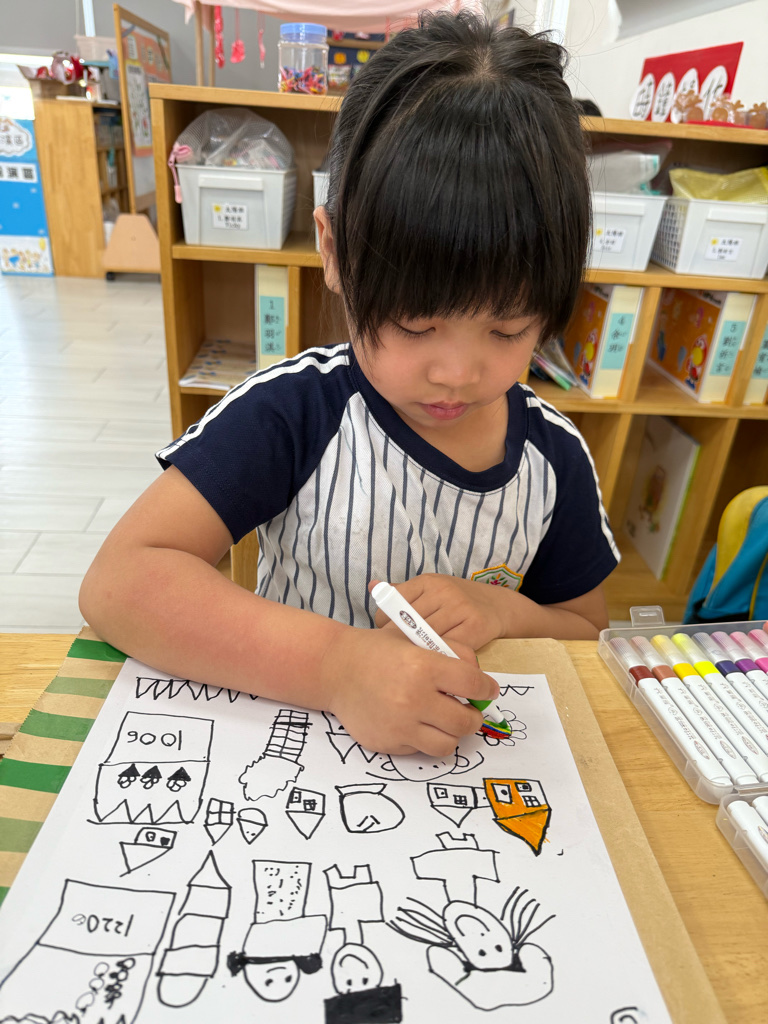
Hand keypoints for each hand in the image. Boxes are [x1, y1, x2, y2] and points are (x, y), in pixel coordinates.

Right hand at [319, 625, 498, 756]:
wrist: (335, 670)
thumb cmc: (380, 651)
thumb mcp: (417, 638)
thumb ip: (453, 653)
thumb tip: (481, 680)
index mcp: (423, 666)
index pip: (473, 684)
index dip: (486, 689)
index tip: (487, 690)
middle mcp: (413, 698)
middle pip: (465, 722)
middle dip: (472, 716)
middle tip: (467, 710)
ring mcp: (399, 725)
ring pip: (447, 744)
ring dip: (451, 733)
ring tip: (443, 720)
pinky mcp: (387, 744)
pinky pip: (420, 750)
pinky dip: (423, 739)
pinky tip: (414, 722)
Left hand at [370, 574, 511, 649]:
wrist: (500, 607)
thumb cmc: (458, 604)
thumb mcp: (431, 591)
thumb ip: (402, 593)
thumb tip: (371, 586)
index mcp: (428, 581)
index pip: (394, 604)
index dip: (386, 625)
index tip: (389, 638)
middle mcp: (443, 591)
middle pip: (409, 624)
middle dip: (401, 643)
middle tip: (399, 657)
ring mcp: (460, 608)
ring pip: (428, 638)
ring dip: (420, 654)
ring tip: (416, 663)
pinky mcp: (475, 627)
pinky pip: (449, 649)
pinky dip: (440, 659)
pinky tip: (437, 664)